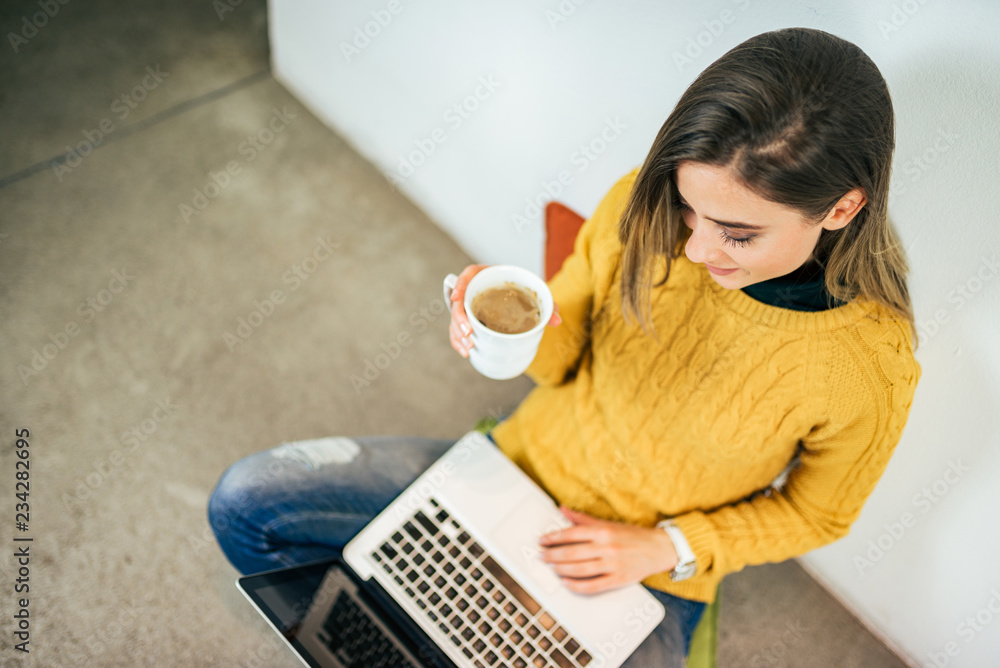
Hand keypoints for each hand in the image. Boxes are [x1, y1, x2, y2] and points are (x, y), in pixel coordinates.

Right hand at [448, 265, 560, 357]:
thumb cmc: (526, 291)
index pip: (469, 274)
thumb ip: (547, 305)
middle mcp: (475, 289)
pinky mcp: (468, 319)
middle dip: (459, 318)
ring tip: (469, 347)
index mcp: (488, 276)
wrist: (522, 297)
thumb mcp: (535, 295)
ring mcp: (469, 305)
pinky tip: (466, 352)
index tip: (457, 297)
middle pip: (458, 301)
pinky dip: (459, 342)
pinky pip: (457, 330)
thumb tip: (557, 320)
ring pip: (456, 319)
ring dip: (458, 334)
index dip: (460, 284)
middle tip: (469, 332)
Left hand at [538, 507, 677, 594]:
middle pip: (572, 553)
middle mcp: (607, 547)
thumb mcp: (608, 523)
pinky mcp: (618, 580)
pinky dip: (577, 586)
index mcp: (603, 531)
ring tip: (551, 567)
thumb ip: (583, 519)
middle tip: (542, 556)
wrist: (659, 548)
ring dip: (561, 569)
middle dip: (553, 555)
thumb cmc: (632, 535)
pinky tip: (566, 583)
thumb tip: (563, 509)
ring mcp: (612, 565)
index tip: (542, 541)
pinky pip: (593, 586)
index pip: (572, 534)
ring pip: (580, 570)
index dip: (554, 538)